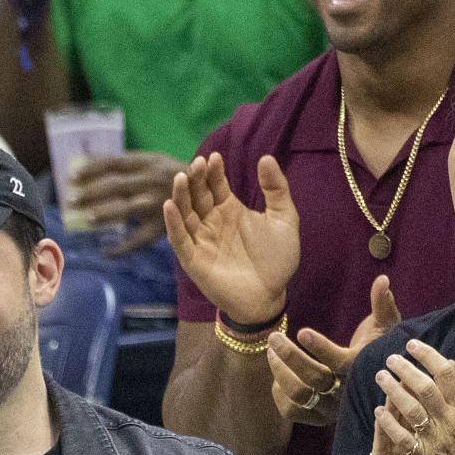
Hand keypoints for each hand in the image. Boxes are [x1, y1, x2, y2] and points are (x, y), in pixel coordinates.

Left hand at [68, 150, 182, 255]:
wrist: (209, 188)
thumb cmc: (174, 174)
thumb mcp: (155, 160)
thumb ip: (128, 163)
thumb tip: (89, 163)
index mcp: (148, 162)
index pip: (114, 163)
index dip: (91, 169)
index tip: (72, 177)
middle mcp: (151, 181)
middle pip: (115, 186)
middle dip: (90, 193)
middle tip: (70, 200)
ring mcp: (158, 203)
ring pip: (126, 209)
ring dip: (104, 214)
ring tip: (86, 219)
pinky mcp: (163, 226)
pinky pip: (138, 240)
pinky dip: (121, 249)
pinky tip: (105, 254)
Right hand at [163, 152, 297, 326]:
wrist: (270, 296)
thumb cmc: (278, 260)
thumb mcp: (284, 218)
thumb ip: (276, 189)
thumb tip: (265, 158)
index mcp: (230, 210)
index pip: (215, 185)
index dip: (213, 171)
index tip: (214, 157)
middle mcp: (212, 223)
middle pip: (197, 195)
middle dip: (195, 179)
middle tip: (197, 164)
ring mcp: (201, 241)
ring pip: (185, 214)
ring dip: (181, 195)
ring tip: (181, 177)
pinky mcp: (193, 260)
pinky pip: (179, 239)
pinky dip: (173, 223)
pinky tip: (170, 206)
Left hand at [268, 275, 401, 426]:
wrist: (375, 385)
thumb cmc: (378, 348)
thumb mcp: (385, 326)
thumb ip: (382, 304)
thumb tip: (382, 280)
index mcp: (360, 368)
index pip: (337, 361)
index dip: (320, 347)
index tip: (302, 331)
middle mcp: (345, 392)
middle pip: (312, 378)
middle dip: (289, 356)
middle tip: (273, 337)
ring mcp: (330, 408)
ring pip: (298, 394)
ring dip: (280, 372)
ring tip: (272, 350)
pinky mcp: (317, 418)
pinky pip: (291, 410)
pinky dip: (279, 392)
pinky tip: (278, 373)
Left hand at [373, 339, 454, 454]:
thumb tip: (450, 364)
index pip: (447, 373)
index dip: (428, 356)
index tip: (411, 345)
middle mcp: (452, 420)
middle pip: (426, 386)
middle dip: (406, 369)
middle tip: (390, 359)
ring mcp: (437, 438)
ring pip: (412, 407)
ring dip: (393, 390)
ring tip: (380, 377)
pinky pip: (403, 436)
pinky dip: (390, 422)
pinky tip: (379, 411)